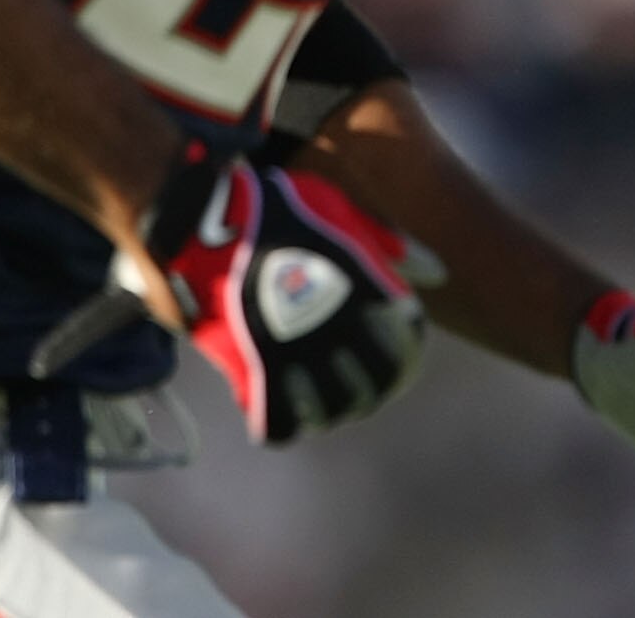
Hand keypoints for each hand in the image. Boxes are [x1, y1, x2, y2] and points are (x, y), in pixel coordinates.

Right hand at [149, 154, 441, 443]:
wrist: (198, 220)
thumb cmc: (271, 209)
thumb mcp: (338, 209)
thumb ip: (385, 242)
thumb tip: (436, 272)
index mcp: (364, 288)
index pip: (407, 346)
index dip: (406, 360)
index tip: (398, 361)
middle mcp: (337, 327)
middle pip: (372, 388)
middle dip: (371, 392)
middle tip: (360, 389)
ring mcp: (294, 353)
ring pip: (328, 412)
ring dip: (330, 412)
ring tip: (322, 404)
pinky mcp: (251, 372)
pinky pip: (278, 423)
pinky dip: (283, 425)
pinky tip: (281, 412)